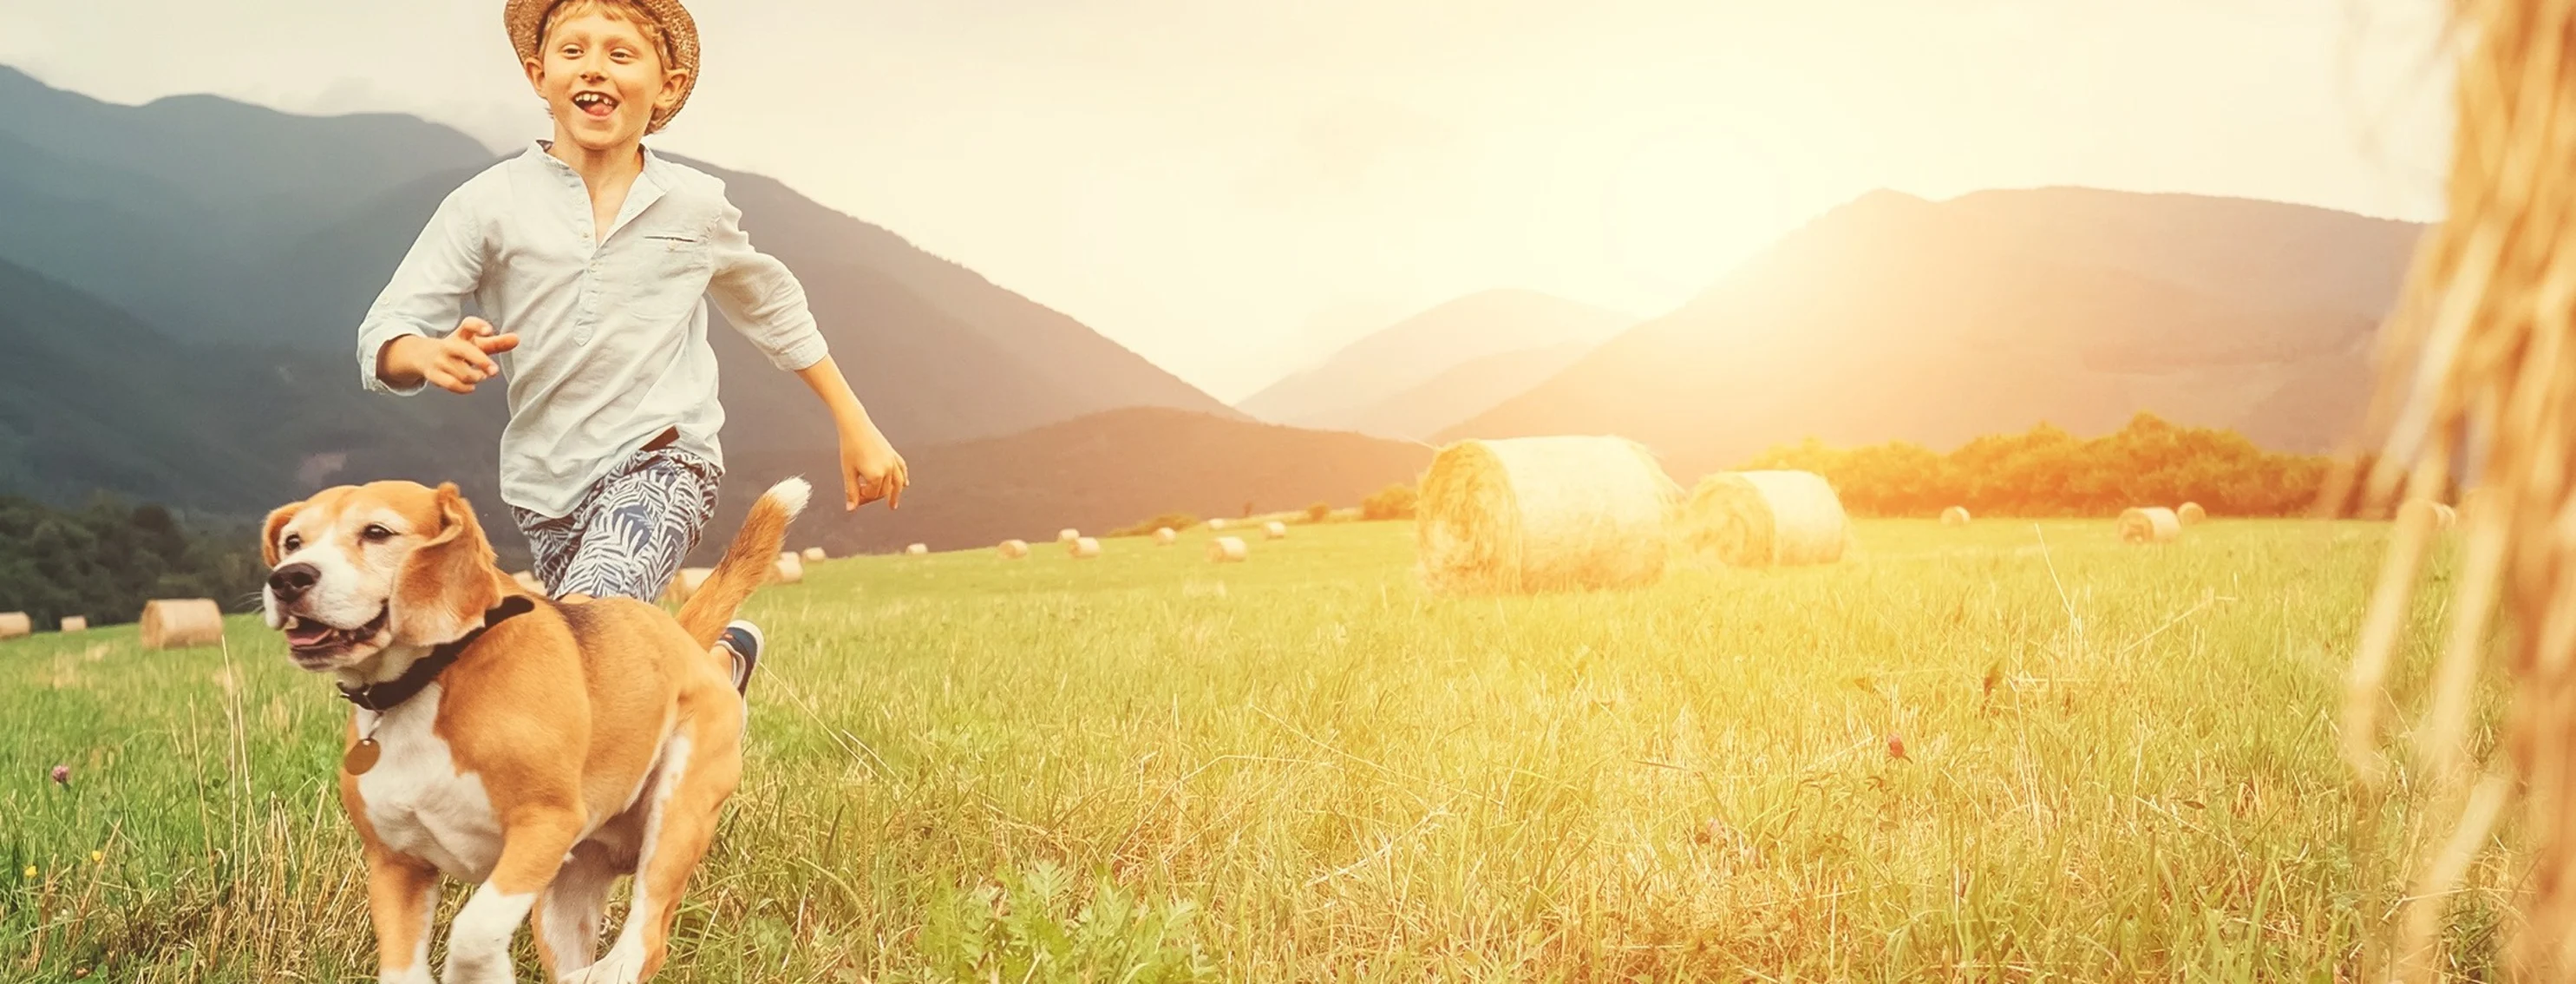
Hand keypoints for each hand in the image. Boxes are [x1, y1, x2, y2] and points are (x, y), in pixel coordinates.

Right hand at [379, 317, 519, 393]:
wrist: (423, 355)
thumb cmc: (458, 349)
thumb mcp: (475, 344)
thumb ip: (496, 343)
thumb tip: (517, 339)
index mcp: (462, 334)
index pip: (468, 325)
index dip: (478, 326)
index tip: (489, 331)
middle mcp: (450, 345)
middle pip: (465, 351)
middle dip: (482, 361)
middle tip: (494, 371)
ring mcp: (440, 360)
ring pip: (463, 372)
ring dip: (476, 377)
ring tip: (480, 376)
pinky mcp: (433, 374)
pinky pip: (451, 384)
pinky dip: (464, 388)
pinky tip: (471, 386)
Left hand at [837, 417, 906, 510]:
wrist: (855, 426)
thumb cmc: (849, 447)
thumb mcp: (849, 472)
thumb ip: (851, 491)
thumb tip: (851, 509)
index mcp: (876, 476)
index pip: (872, 495)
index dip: (863, 499)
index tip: (854, 495)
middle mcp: (888, 470)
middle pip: (884, 490)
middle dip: (873, 496)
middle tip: (861, 497)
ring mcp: (892, 462)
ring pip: (897, 483)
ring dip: (895, 494)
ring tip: (893, 504)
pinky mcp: (893, 454)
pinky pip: (901, 469)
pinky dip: (903, 477)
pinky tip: (905, 484)